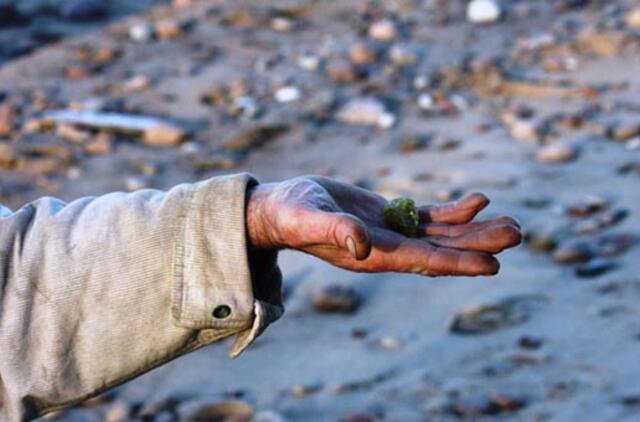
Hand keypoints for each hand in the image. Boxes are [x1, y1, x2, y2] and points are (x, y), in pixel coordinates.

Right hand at [246, 176, 520, 275]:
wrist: (283, 209)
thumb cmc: (290, 216)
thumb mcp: (308, 219)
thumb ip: (333, 231)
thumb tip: (360, 245)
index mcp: (372, 255)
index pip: (422, 261)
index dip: (457, 262)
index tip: (492, 264)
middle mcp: (388, 248)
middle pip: (442, 249)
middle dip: (479, 243)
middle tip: (518, 233)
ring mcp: (392, 233)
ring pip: (442, 234)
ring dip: (475, 229)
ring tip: (512, 222)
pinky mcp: (390, 216)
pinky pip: (429, 216)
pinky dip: (454, 211)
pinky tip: (479, 201)